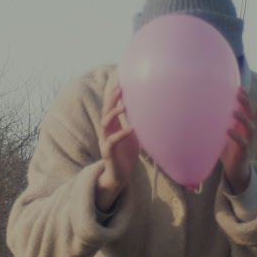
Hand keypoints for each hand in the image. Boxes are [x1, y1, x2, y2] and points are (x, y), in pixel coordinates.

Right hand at [95, 80, 138, 211]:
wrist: (118, 175)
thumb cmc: (126, 154)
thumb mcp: (132, 136)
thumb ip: (136, 124)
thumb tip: (152, 112)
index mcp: (112, 126)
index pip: (109, 106)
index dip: (113, 94)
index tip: (120, 81)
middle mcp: (106, 131)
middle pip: (105, 110)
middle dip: (111, 99)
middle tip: (119, 88)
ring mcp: (105, 141)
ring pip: (104, 123)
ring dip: (113, 114)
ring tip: (123, 106)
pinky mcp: (108, 153)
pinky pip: (112, 141)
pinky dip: (121, 134)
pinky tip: (131, 129)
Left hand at [220, 86, 254, 193]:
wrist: (234, 170)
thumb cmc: (227, 149)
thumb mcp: (220, 134)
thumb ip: (215, 124)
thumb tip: (195, 112)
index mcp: (242, 125)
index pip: (246, 108)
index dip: (244, 97)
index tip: (239, 86)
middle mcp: (247, 131)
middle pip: (251, 114)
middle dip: (246, 102)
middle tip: (239, 93)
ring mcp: (247, 141)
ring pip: (251, 127)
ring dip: (243, 118)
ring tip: (234, 111)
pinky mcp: (244, 153)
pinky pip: (243, 143)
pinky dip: (237, 136)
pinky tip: (228, 130)